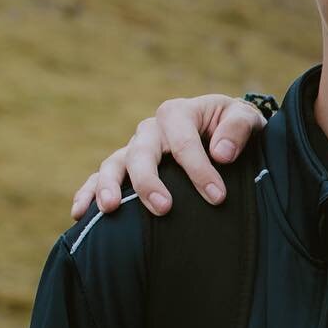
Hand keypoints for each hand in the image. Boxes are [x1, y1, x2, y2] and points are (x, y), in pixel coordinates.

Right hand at [71, 95, 266, 218]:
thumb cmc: (236, 127)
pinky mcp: (127, 166)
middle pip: (142, 152)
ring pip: (115, 163)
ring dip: (109, 186)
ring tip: (110, 209)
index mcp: (178, 113)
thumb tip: (221, 153)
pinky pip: (101, 176)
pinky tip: (81, 214)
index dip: (199, 170)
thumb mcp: (246, 119)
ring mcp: (135, 147)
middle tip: (163, 208)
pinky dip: (88, 192)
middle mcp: (151, 129)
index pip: (184, 142)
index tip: (218, 197)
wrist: (226, 131)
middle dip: (149, 181)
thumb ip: (238, 128)